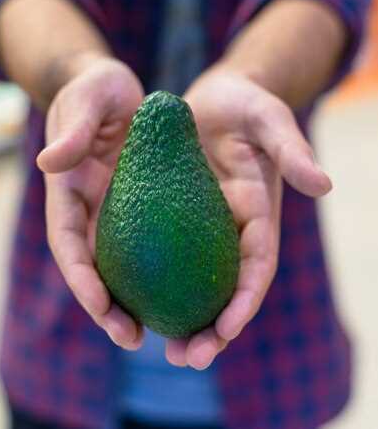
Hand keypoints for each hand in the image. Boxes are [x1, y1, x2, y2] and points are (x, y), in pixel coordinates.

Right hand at [37, 56, 144, 349]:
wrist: (116, 87)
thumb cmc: (96, 88)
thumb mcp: (87, 99)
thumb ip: (75, 129)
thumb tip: (50, 163)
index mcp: (68, 190)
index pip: (68, 242)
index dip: (80, 278)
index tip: (100, 305)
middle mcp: (89, 209)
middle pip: (94, 267)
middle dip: (107, 308)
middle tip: (131, 338)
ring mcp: (116, 210)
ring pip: (124, 265)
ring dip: (137, 302)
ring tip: (163, 333)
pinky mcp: (142, 205)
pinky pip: (153, 244)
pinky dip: (164, 272)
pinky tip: (189, 293)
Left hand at [166, 65, 331, 369]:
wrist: (217, 97)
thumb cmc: (247, 105)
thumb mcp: (269, 120)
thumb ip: (291, 150)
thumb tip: (323, 184)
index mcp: (258, 214)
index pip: (257, 265)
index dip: (245, 299)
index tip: (225, 328)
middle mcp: (232, 230)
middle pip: (225, 288)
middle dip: (214, 329)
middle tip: (188, 358)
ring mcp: (204, 227)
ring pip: (195, 283)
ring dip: (185, 320)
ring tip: (164, 351)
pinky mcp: (177, 217)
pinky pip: (165, 256)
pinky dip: (156, 285)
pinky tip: (132, 304)